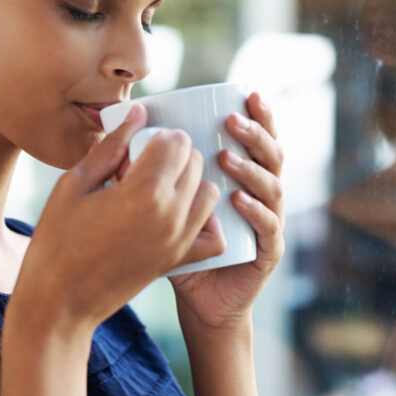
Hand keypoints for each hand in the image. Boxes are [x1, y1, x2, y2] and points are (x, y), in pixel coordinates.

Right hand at [16, 105, 224, 331]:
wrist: (59, 302)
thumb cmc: (56, 240)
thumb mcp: (74, 184)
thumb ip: (111, 147)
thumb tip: (138, 114)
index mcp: (144, 190)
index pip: (176, 142)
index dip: (156, 136)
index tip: (135, 147)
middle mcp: (171, 214)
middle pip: (195, 162)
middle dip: (173, 155)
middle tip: (140, 167)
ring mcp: (178, 240)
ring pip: (209, 192)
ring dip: (189, 182)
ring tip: (156, 188)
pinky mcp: (178, 260)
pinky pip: (213, 234)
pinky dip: (204, 219)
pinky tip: (177, 216)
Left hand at [169, 92, 284, 331]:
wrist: (201, 301)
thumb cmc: (182, 247)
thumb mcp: (166, 204)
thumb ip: (151, 175)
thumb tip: (123, 141)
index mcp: (244, 177)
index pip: (256, 139)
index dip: (258, 116)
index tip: (243, 93)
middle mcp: (263, 194)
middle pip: (271, 155)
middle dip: (256, 133)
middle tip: (232, 119)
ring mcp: (269, 222)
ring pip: (272, 187)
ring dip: (250, 169)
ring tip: (226, 156)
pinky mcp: (268, 251)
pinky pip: (268, 226)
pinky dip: (255, 211)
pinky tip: (237, 201)